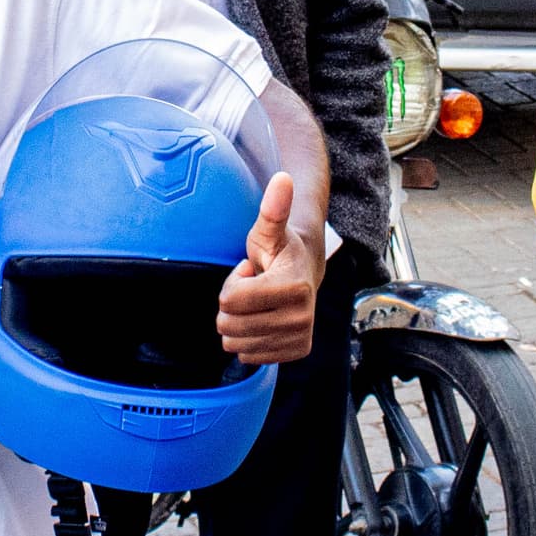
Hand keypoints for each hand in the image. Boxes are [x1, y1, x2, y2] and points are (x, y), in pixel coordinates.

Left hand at [215, 172, 322, 366]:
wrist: (306, 273)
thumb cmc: (279, 250)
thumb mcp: (269, 229)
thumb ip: (273, 207)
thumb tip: (283, 178)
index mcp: (294, 288)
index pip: (230, 301)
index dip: (233, 283)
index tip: (252, 271)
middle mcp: (301, 318)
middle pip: (229, 324)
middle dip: (233, 305)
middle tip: (253, 288)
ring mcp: (299, 338)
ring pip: (235, 343)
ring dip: (239, 322)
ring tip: (258, 303)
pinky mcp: (295, 352)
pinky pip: (248, 356)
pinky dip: (248, 339)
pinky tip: (263, 319)